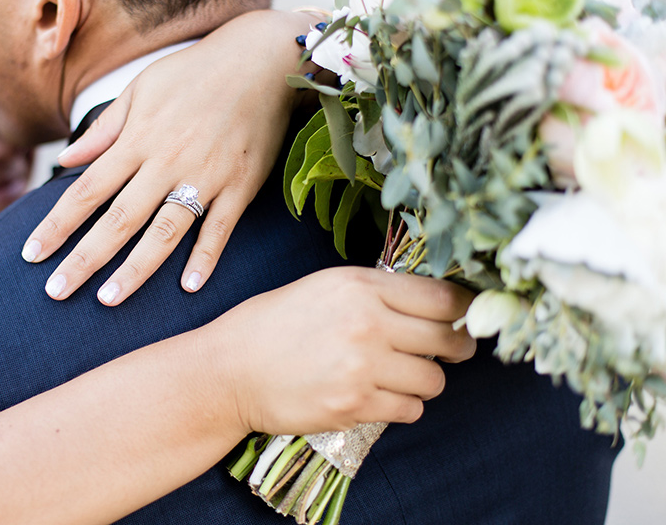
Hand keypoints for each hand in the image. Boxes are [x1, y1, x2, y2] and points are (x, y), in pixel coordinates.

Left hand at [22, 10, 319, 304]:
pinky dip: (205, 258)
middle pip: (118, 219)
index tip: (32, 254)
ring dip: (135, 269)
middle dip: (84, 259)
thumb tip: (66, 158)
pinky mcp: (240, 186)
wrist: (261, 60)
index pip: (86, 190)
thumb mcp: (141, 89)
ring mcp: (206, 176)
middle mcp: (167, 161)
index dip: (57, 225)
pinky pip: (220, 229)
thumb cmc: (194, 72)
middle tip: (56, 292)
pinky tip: (188, 287)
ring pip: (164, 232)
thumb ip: (105, 129)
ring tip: (107, 300)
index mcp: (138, 139)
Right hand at [206, 267, 476, 436]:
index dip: (466, 310)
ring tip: (395, 375)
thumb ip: (376, 293)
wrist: (229, 370)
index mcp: (360, 286)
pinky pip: (410, 410)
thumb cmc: (272, 325)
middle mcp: (367, 323)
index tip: (467, 319)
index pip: (443, 297)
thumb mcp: (323, 288)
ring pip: (433, 380)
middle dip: (456, 348)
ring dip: (423, 381)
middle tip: (448, 351)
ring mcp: (362, 367)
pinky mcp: (354, 406)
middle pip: (450, 339)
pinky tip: (376, 395)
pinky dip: (401, 406)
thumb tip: (432, 305)